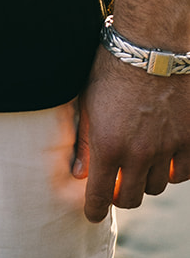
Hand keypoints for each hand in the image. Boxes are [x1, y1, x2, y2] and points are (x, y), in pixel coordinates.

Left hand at [74, 45, 189, 220]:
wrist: (152, 44)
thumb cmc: (112, 67)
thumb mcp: (88, 102)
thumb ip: (86, 142)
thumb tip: (79, 173)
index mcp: (108, 146)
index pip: (100, 195)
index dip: (95, 209)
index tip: (92, 213)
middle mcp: (138, 154)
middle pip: (132, 198)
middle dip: (121, 196)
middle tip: (118, 185)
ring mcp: (167, 148)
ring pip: (157, 186)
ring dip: (146, 179)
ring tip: (140, 162)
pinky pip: (183, 173)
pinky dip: (173, 170)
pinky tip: (165, 159)